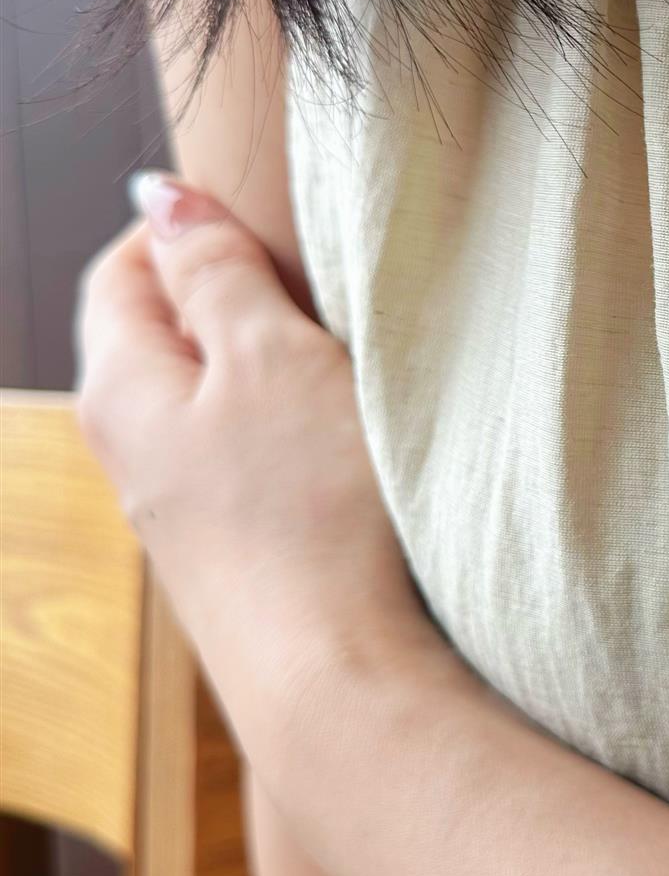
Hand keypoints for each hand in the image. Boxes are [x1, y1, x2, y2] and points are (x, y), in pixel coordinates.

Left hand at [74, 171, 439, 767]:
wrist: (340, 677)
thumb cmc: (312, 509)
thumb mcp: (269, 357)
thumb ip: (214, 272)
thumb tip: (158, 198)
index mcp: (122, 388)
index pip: (121, 272)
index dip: (186, 230)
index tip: (265, 224)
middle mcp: (131, 452)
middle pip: (164, 336)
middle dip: (235, 299)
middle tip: (319, 295)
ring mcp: (180, 513)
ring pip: (210, 402)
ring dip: (268, 369)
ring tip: (341, 370)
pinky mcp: (234, 555)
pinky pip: (244, 461)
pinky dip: (287, 432)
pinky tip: (341, 453)